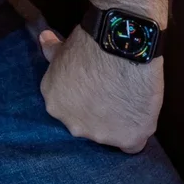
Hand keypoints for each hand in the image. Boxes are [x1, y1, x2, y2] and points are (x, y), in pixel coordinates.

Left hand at [38, 25, 162, 152]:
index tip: (94, 87)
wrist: (121, 49)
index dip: (82, 98)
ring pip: (110, 134)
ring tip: (129, 99)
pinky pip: (132, 145)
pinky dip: (136, 134)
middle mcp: (72, 124)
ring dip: (118, 121)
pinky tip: (140, 119)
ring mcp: (99, 134)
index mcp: (55, 102)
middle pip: (86, 125)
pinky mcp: (127, 138)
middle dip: (97, 112)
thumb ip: (53, 51)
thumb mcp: (65, 46)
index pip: (66, 108)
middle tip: (111, 93)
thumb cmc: (91, 44)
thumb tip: (44, 39)